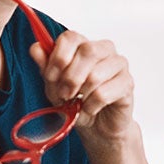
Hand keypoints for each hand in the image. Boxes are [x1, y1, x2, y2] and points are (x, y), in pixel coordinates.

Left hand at [30, 30, 139, 145]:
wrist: (97, 127)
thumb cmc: (77, 103)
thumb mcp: (55, 87)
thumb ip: (46, 68)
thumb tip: (36, 48)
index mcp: (84, 45)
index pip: (71, 37)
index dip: (58, 56)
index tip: (50, 76)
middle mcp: (104, 50)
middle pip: (88, 51)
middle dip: (70, 77)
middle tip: (64, 94)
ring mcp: (119, 65)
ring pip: (96, 74)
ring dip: (81, 95)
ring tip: (77, 103)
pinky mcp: (127, 83)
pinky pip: (104, 93)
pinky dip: (91, 106)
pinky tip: (91, 108)